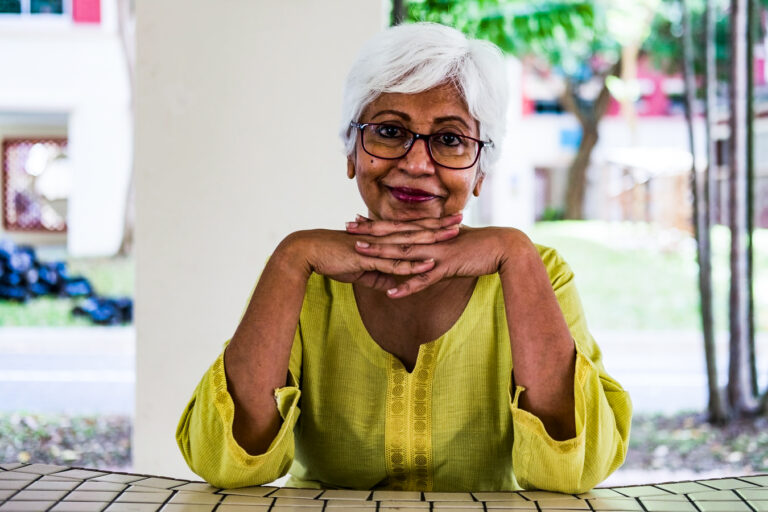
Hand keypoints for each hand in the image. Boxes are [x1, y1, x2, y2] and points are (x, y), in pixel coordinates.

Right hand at [282, 216, 461, 291]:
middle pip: (416, 230)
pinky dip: (413, 266)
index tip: (448, 218)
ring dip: (433, 241)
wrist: (309, 252)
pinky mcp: (368, 259)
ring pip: (410, 243)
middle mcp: (381, 237)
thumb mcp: (360, 267)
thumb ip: (378, 274)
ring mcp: (376, 247)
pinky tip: (429, 266)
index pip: (410, 227)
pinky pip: (394, 264)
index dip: (430, 223)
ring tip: (453, 237)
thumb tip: (392, 284)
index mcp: (380, 235)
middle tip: (462, 218)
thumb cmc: (332, 257)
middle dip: (439, 225)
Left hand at [347, 219, 531, 297]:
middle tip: (347, 229)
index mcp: (429, 232)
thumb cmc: (478, 245)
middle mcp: (429, 239)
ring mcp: (437, 252)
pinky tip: (391, 293)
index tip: (355, 220)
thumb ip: (434, 244)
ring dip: (381, 254)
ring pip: (404, 253)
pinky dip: (407, 286)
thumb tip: (421, 249)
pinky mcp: (447, 267)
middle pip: (394, 235)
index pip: (397, 226)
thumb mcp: (451, 242)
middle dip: (370, 233)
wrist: (502, 246)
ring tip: (360, 254)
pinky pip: (423, 279)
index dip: (375, 224)